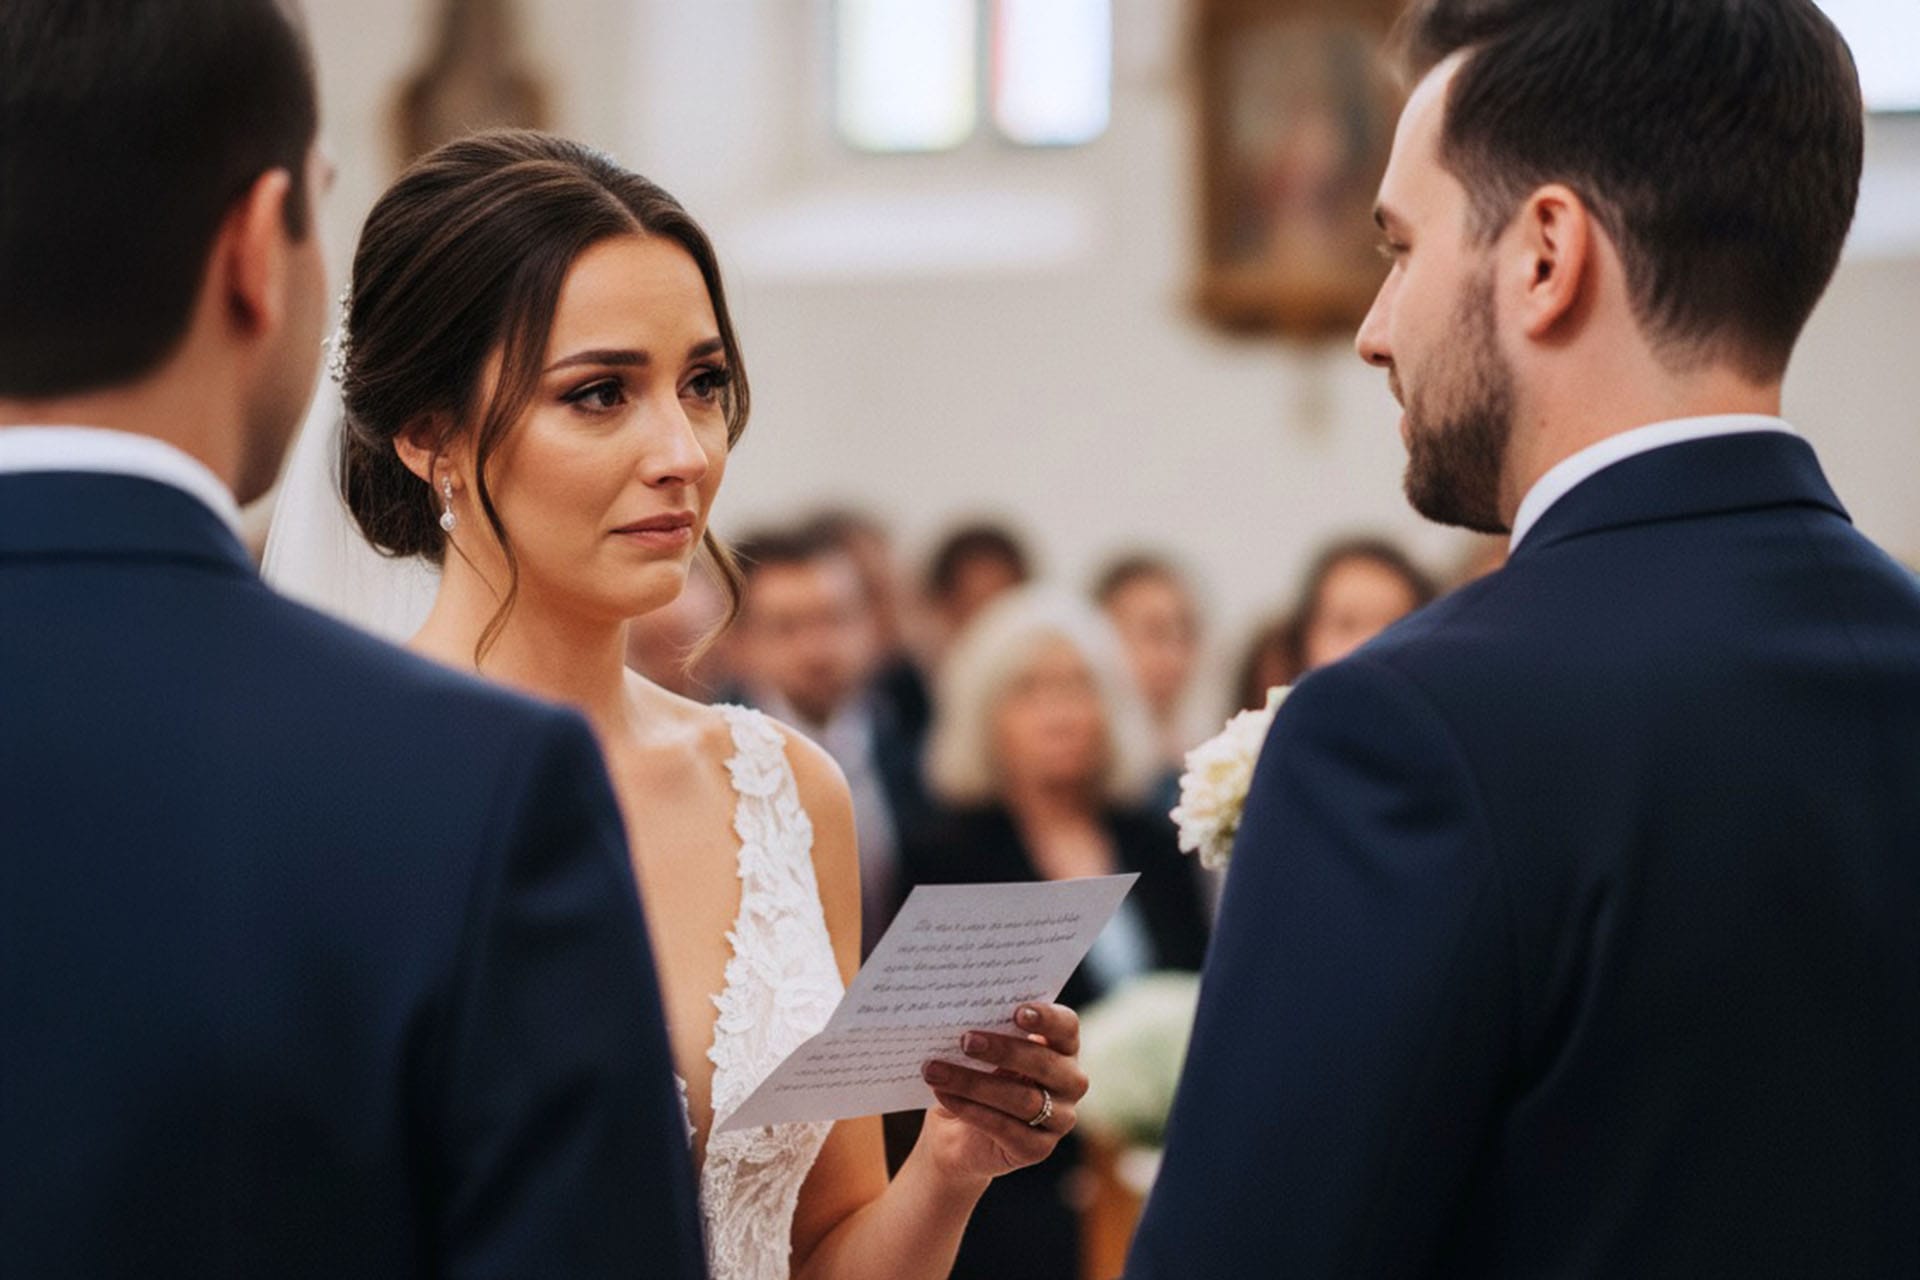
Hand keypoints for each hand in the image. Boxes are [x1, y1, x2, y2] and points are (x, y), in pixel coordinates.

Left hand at [918, 1002, 1087, 1185]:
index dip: (1047, 1018)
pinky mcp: (1038, 1148)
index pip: (1066, 1027)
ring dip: (975, 1083)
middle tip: (965, 1041)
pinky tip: (944, 1095)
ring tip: (936, 1071)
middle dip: (1003, 1050)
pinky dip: (971, 1110)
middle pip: (1045, 1063)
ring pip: (1023, 1099)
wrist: (956, 1134)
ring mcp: (1059, 1119)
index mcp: (1062, 1048)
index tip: (1017, 1012)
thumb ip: (985, 1032)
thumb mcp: (980, 1051)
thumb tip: (963, 1015)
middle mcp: (1070, 1082)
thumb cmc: (974, 1076)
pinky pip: (1006, 1128)